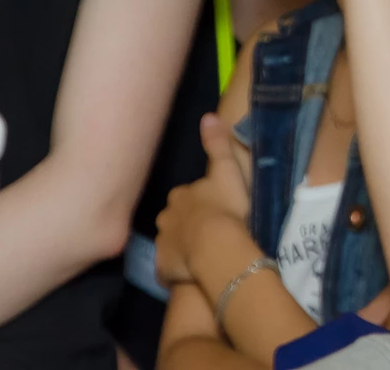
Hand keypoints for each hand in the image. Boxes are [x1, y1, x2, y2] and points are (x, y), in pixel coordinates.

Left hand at [154, 115, 251, 284]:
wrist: (217, 246)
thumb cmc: (225, 207)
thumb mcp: (226, 170)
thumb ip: (217, 145)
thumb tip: (209, 116)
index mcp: (181, 196)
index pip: (186, 197)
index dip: (198, 203)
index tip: (212, 210)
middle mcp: (165, 218)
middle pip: (175, 219)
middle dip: (186, 224)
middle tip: (208, 232)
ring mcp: (162, 245)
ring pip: (171, 243)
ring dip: (183, 247)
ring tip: (203, 255)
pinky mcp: (163, 269)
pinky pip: (169, 268)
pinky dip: (177, 269)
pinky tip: (192, 273)